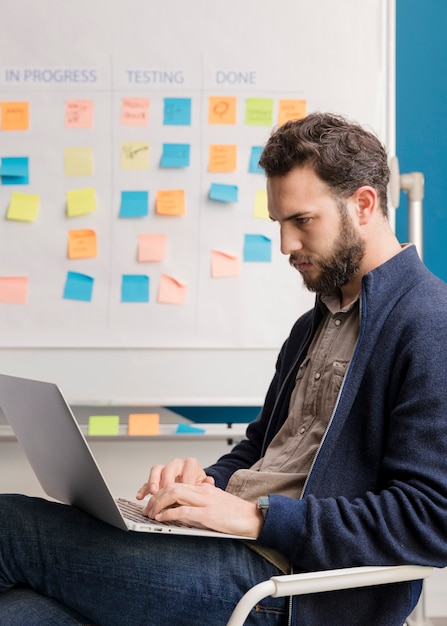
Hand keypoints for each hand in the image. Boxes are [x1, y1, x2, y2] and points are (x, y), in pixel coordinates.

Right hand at [136, 457, 214, 499]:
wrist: (193, 489)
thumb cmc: (198, 487)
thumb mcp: (205, 486)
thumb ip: (206, 484)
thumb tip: (209, 481)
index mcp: (190, 465)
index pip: (188, 466)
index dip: (186, 478)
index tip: (186, 489)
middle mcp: (177, 466)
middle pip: (170, 467)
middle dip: (167, 479)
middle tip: (166, 490)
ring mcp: (165, 472)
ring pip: (157, 470)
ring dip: (154, 481)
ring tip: (153, 492)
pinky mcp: (156, 481)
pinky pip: (147, 482)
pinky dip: (144, 489)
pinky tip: (141, 496)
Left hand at [143, 481, 263, 538]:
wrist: (254, 518)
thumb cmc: (234, 513)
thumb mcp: (214, 503)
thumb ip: (198, 503)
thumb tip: (179, 512)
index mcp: (203, 488)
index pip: (176, 483)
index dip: (160, 491)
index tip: (152, 501)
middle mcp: (202, 491)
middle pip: (172, 486)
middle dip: (155, 497)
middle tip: (147, 509)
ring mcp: (205, 502)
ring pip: (175, 494)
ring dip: (158, 503)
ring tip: (151, 513)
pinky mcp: (208, 515)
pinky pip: (184, 511)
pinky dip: (169, 514)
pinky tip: (161, 518)